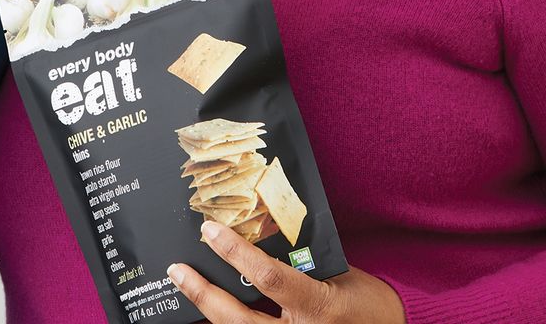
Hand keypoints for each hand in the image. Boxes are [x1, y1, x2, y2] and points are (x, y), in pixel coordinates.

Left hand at [166, 221, 405, 323]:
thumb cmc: (367, 304)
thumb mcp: (341, 276)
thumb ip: (303, 263)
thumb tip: (260, 240)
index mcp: (318, 307)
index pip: (270, 279)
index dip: (236, 254)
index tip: (210, 231)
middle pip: (238, 320)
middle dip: (204, 294)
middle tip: (178, 270)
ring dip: (207, 310)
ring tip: (185, 287)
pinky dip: (226, 321)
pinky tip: (208, 309)